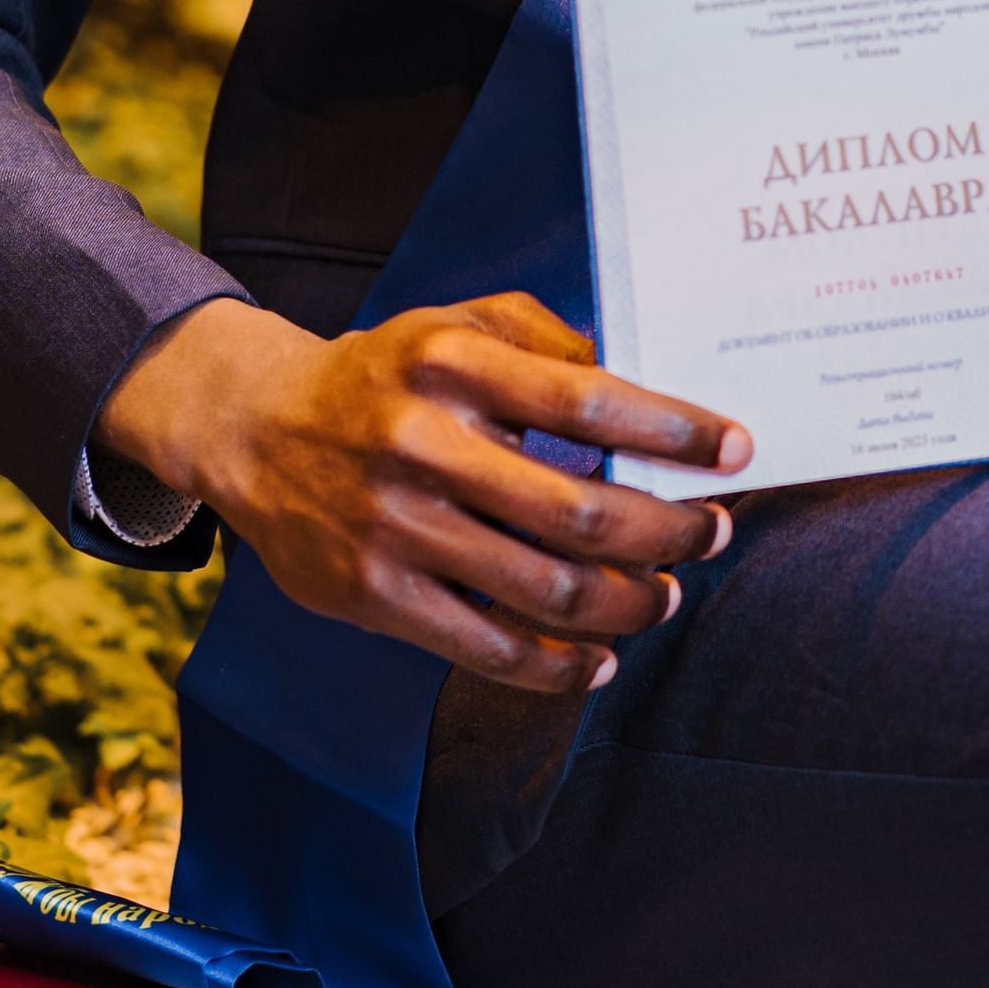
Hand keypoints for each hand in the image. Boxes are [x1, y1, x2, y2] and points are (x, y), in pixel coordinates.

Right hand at [96, 289, 749, 690]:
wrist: (253, 427)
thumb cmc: (384, 373)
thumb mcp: (455, 320)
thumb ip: (544, 337)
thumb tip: (635, 375)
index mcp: (453, 364)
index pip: (589, 401)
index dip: (674, 430)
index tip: (735, 448)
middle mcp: (425, 445)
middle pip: (581, 510)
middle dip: (668, 530)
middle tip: (712, 531)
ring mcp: (397, 527)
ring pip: (544, 589)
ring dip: (627, 601)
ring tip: (665, 593)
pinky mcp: (374, 595)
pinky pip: (485, 648)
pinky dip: (557, 666)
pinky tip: (599, 659)